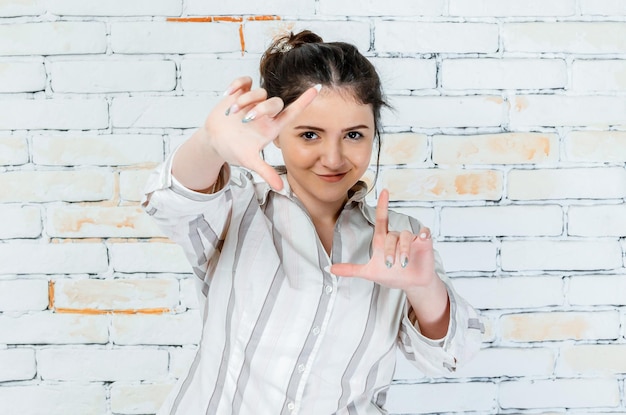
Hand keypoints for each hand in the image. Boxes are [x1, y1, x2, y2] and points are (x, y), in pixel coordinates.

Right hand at [204, 77, 319, 189]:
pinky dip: (238, 85)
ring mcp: (253, 102)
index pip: (292, 112)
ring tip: (232, 112)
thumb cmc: (235, 150)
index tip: (317, 88)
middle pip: (275, 102)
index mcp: (272, 127)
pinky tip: (229, 94)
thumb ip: (266, 172)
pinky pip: (244, 82)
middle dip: (262, 108)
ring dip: (246, 100)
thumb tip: (280, 188)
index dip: (304, 101)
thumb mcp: (250, 161)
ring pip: (259, 91)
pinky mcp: (240, 94)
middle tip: (247, 119)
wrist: (215, 141)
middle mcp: (266, 113)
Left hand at [330, 189, 437, 291]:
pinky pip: (425, 233)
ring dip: (404, 250)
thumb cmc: (392, 276)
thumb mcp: (369, 273)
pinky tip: (422, 238)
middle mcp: (397, 237)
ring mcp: (411, 239)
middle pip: (391, 235)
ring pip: (406, 236)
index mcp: (383, 240)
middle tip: (390, 265)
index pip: (382, 219)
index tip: (384, 191)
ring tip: (403, 263)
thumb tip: (330, 268)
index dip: (383, 205)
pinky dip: (424, 234)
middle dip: (390, 251)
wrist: (412, 285)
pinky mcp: (424, 243)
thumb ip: (350, 269)